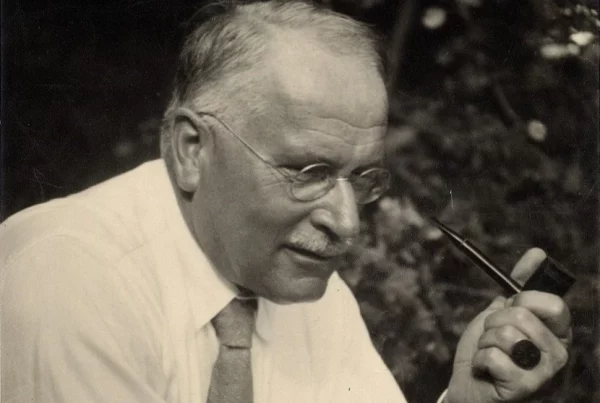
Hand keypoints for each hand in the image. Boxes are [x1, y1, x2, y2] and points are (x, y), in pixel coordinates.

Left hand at [446, 248, 571, 402]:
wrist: (469, 385)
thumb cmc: (488, 349)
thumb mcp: (502, 312)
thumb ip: (519, 285)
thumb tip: (538, 253)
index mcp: (557, 333)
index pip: (553, 304)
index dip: (524, 300)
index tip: (511, 307)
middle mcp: (557, 354)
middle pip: (522, 315)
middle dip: (495, 321)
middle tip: (493, 336)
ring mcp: (543, 373)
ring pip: (506, 334)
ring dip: (486, 341)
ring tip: (489, 354)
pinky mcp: (523, 388)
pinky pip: (494, 356)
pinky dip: (481, 360)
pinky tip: (486, 370)